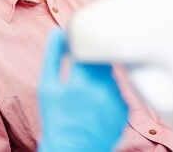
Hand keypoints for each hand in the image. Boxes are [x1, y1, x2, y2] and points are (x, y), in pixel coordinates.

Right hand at [38, 28, 127, 151]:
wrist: (73, 149)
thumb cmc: (55, 117)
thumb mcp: (46, 86)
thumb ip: (52, 55)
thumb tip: (58, 32)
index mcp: (80, 82)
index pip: (87, 47)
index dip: (81, 43)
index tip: (76, 44)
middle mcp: (102, 90)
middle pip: (102, 57)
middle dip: (92, 56)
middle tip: (81, 66)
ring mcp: (116, 100)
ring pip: (112, 71)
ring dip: (100, 71)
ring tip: (86, 85)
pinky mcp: (125, 109)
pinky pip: (119, 87)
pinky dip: (108, 87)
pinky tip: (96, 99)